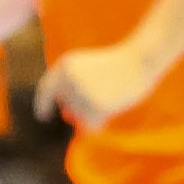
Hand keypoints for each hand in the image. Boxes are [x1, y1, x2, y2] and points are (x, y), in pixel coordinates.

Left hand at [37, 35, 168, 129]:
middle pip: (67, 107)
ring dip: (93, 112)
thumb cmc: (118, 63)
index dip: (43, 104)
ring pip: (79, 117)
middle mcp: (68, 79)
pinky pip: (90, 125)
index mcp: (64, 65)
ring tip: (110, 96)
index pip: (46, 89)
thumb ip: (73, 87)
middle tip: (104, 95)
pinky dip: (99, 121)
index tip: (43, 116)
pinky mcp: (94, 106)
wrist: (140, 58)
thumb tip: (66, 116)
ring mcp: (81, 93)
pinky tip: (112, 107)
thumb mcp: (88, 67)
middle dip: (82, 108)